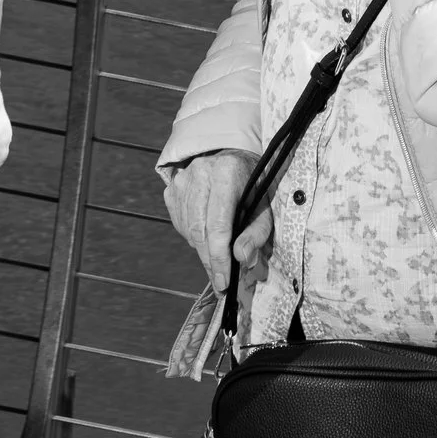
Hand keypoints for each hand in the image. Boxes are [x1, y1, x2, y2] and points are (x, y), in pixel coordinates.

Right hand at [163, 149, 268, 291]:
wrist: (231, 155)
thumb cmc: (251, 184)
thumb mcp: (264, 206)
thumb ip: (256, 233)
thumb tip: (242, 259)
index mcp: (227, 173)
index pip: (218, 225)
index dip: (219, 257)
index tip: (223, 281)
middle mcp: (201, 173)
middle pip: (199, 230)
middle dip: (209, 261)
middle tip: (219, 282)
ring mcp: (183, 179)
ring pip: (187, 230)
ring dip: (202, 250)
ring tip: (217, 255)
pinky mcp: (172, 188)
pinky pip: (179, 224)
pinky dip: (193, 237)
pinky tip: (206, 234)